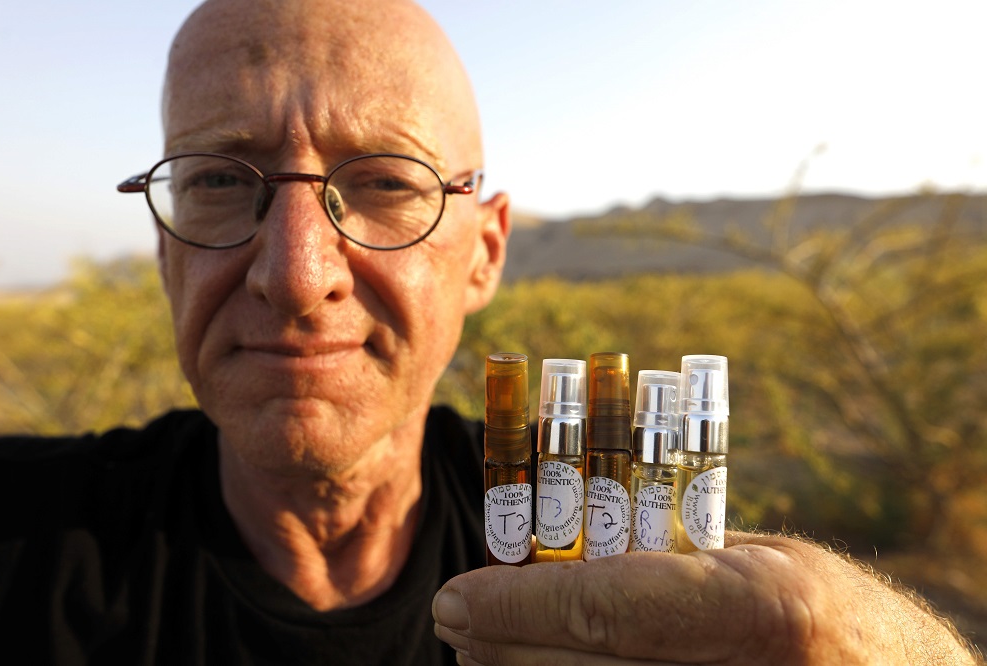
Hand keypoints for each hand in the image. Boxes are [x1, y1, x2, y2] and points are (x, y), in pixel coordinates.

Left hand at [433, 533, 976, 664]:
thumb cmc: (831, 614)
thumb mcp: (762, 563)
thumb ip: (667, 563)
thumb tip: (560, 553)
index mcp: (764, 607)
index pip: (605, 609)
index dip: (516, 604)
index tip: (455, 596)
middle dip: (498, 646)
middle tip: (456, 618)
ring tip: (483, 646)